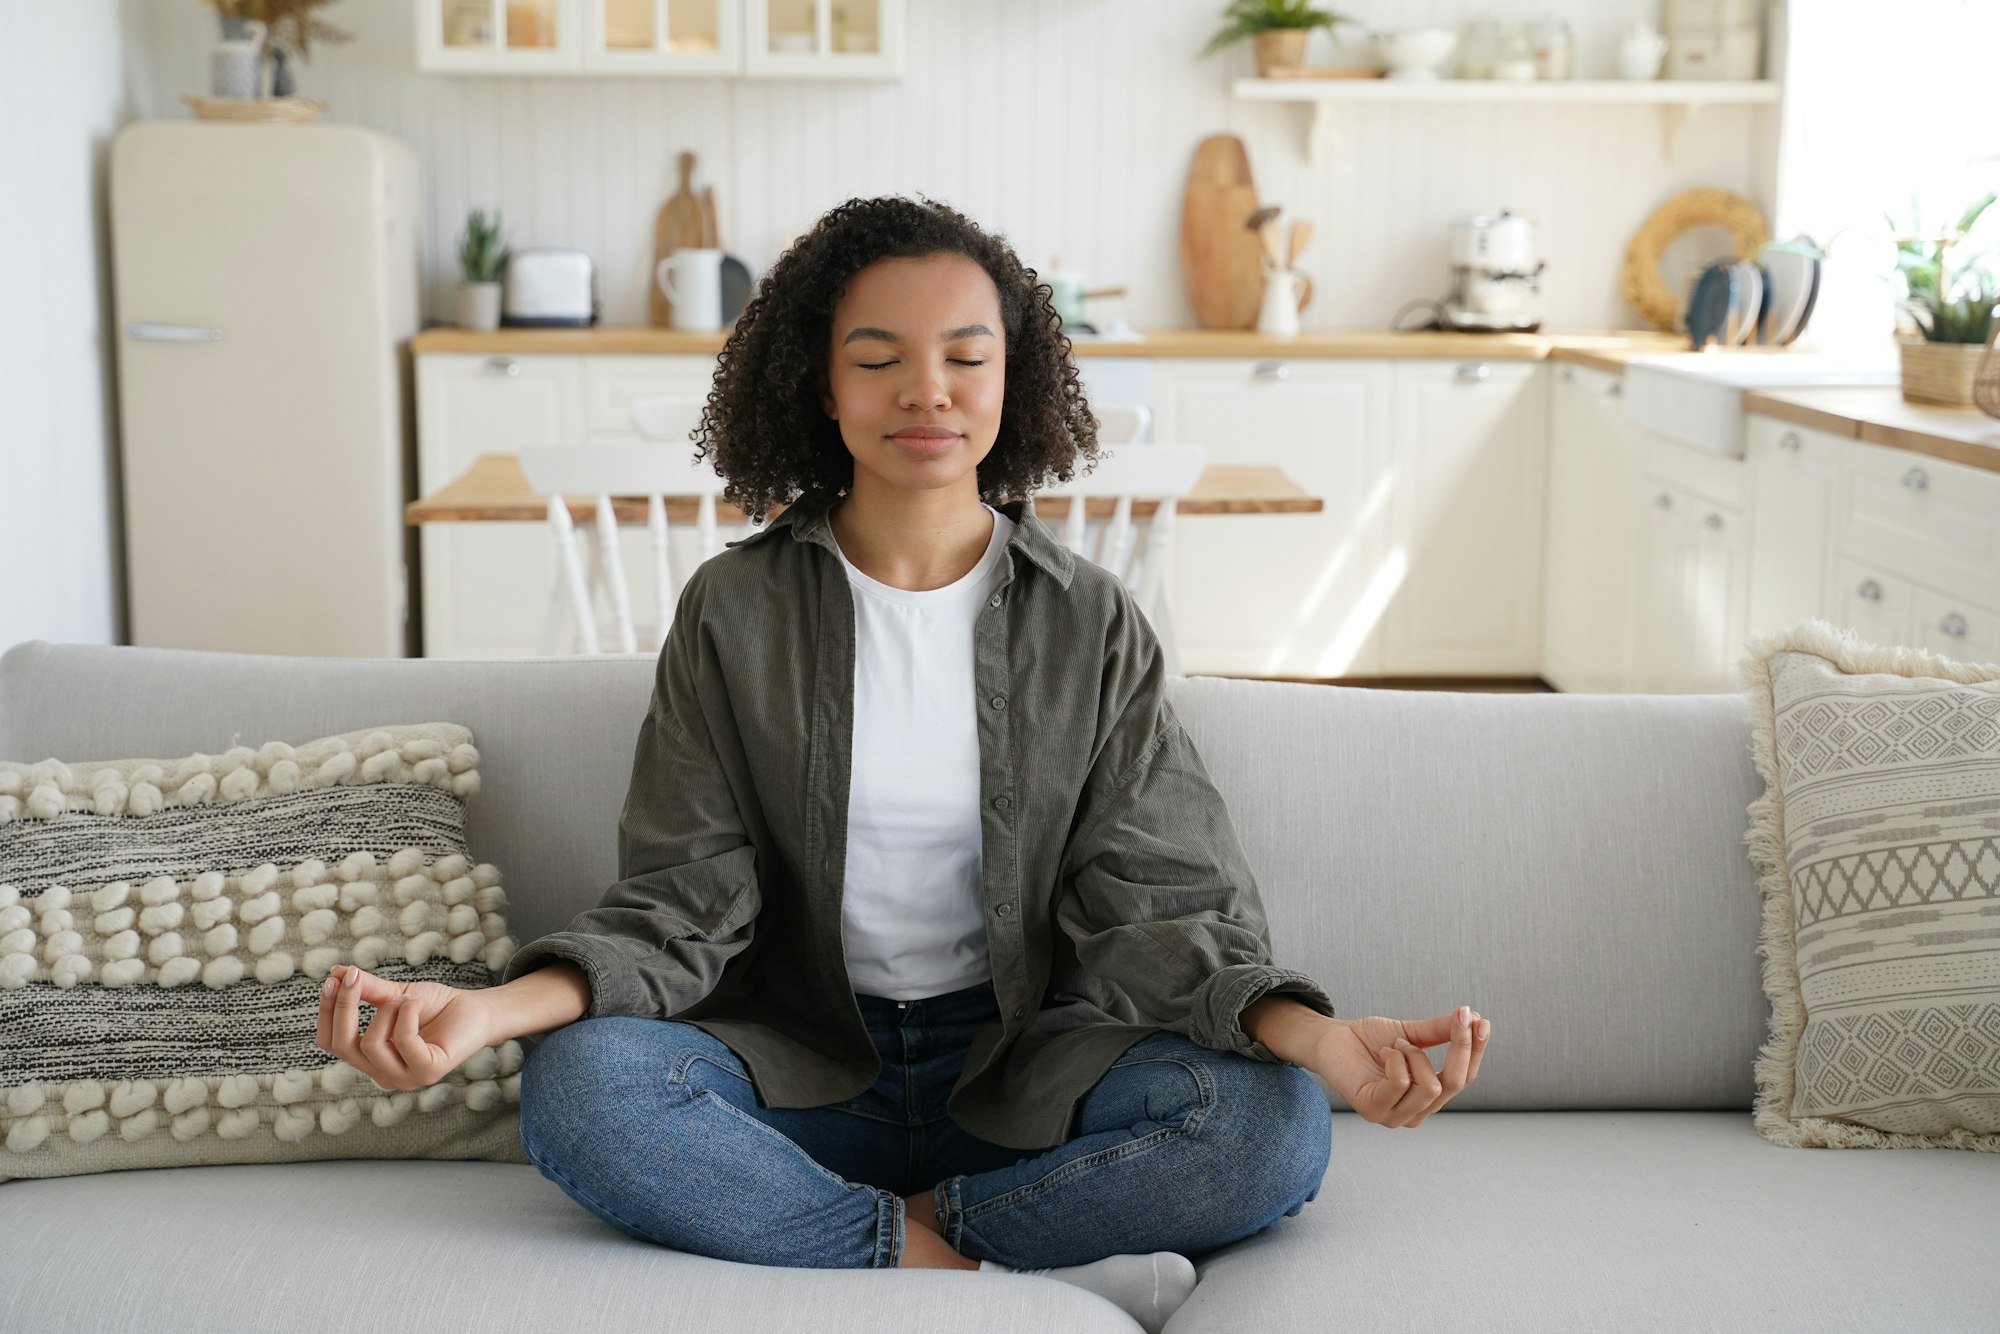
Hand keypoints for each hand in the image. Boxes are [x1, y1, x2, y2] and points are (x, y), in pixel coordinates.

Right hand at [314, 963, 494, 1091]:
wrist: (476, 1009)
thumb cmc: (437, 1006)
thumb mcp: (395, 995)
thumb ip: (367, 990)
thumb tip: (336, 972)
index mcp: (370, 1061)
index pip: (331, 1043)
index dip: (326, 1012)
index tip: (331, 980)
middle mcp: (383, 1075)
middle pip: (343, 1046)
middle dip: (344, 1006)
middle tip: (353, 976)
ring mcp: (405, 1078)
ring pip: (371, 1043)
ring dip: (389, 1010)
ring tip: (409, 1000)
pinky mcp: (428, 1071)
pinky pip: (402, 1041)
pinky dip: (407, 1014)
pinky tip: (418, 1004)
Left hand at [1305, 1006, 1489, 1128]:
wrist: (1332, 1038)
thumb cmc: (1371, 1040)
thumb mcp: (1412, 1033)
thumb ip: (1441, 1032)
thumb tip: (1474, 1019)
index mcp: (1429, 1098)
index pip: (1465, 1079)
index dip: (1476, 1050)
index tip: (1481, 1020)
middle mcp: (1416, 1114)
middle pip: (1454, 1083)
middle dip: (1460, 1046)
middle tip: (1459, 1014)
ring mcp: (1395, 1117)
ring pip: (1430, 1085)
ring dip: (1413, 1053)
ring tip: (1394, 1045)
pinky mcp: (1373, 1111)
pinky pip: (1401, 1082)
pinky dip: (1395, 1059)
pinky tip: (1383, 1054)